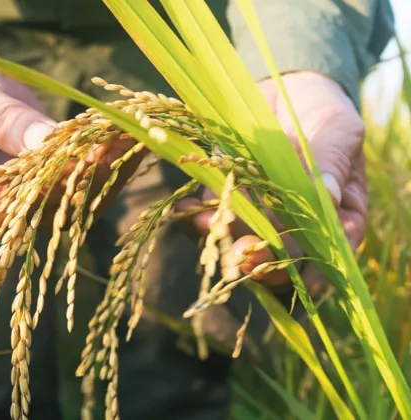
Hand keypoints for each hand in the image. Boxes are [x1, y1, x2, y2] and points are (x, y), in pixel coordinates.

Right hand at [0, 55, 142, 227]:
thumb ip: (9, 125)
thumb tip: (50, 141)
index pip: (7, 209)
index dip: (43, 190)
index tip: (76, 162)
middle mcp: (1, 213)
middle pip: (49, 207)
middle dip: (87, 175)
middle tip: (119, 143)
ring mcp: (30, 203)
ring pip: (75, 200)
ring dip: (107, 169)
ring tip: (134, 136)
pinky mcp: (53, 188)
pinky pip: (83, 181)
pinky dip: (107, 159)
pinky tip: (129, 135)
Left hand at [177, 71, 366, 296]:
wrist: (286, 86)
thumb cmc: (325, 111)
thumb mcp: (337, 130)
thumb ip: (331, 162)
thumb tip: (329, 197)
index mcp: (336, 215)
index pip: (329, 252)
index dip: (315, 269)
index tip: (301, 278)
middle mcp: (296, 222)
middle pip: (281, 256)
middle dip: (261, 262)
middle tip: (243, 256)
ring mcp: (259, 212)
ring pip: (242, 239)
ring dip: (223, 240)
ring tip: (208, 226)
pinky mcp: (228, 195)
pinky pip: (213, 213)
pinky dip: (197, 216)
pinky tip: (187, 209)